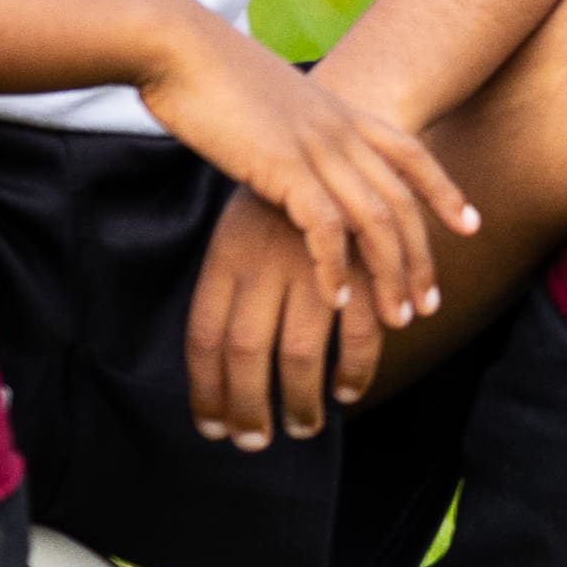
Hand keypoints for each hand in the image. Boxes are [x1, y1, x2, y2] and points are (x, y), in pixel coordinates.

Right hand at [137, 11, 477, 336]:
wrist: (177, 45)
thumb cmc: (212, 75)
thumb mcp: (274, 103)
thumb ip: (299, 130)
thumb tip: (299, 152)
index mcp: (342, 112)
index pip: (413, 155)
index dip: (446, 192)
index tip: (472, 226)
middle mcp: (341, 130)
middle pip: (403, 201)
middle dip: (422, 257)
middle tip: (431, 304)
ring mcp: (316, 147)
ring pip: (376, 220)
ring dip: (390, 275)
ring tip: (398, 320)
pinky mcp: (282, 166)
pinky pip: (325, 226)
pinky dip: (335, 267)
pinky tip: (337, 302)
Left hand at [182, 189, 373, 448]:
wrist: (348, 125)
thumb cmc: (287, 199)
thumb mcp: (238, 232)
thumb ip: (230, 289)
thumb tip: (218, 367)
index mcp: (226, 256)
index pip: (203, 340)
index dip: (207, 392)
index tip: (214, 428)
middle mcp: (264, 262)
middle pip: (245, 354)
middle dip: (248, 408)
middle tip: (255, 441)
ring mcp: (314, 264)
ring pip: (299, 355)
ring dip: (301, 402)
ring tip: (303, 428)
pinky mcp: (363, 265)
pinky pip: (358, 335)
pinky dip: (355, 371)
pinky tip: (348, 390)